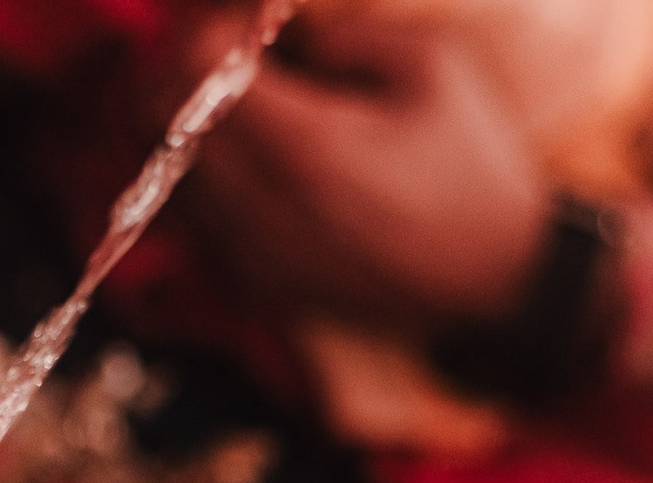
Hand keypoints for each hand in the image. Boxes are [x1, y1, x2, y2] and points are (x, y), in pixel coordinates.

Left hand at [172, 11, 548, 329]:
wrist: (495, 282)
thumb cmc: (473, 169)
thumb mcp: (433, 69)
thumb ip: (345, 36)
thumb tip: (280, 32)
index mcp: (306, 147)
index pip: (196, 69)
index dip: (211, 28)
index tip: (246, 23)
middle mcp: (262, 207)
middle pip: (157, 119)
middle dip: (183, 72)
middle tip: (229, 57)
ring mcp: (251, 255)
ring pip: (166, 171)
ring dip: (190, 129)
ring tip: (249, 111)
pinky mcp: (255, 286)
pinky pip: (196, 221)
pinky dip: (211, 183)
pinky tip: (262, 169)